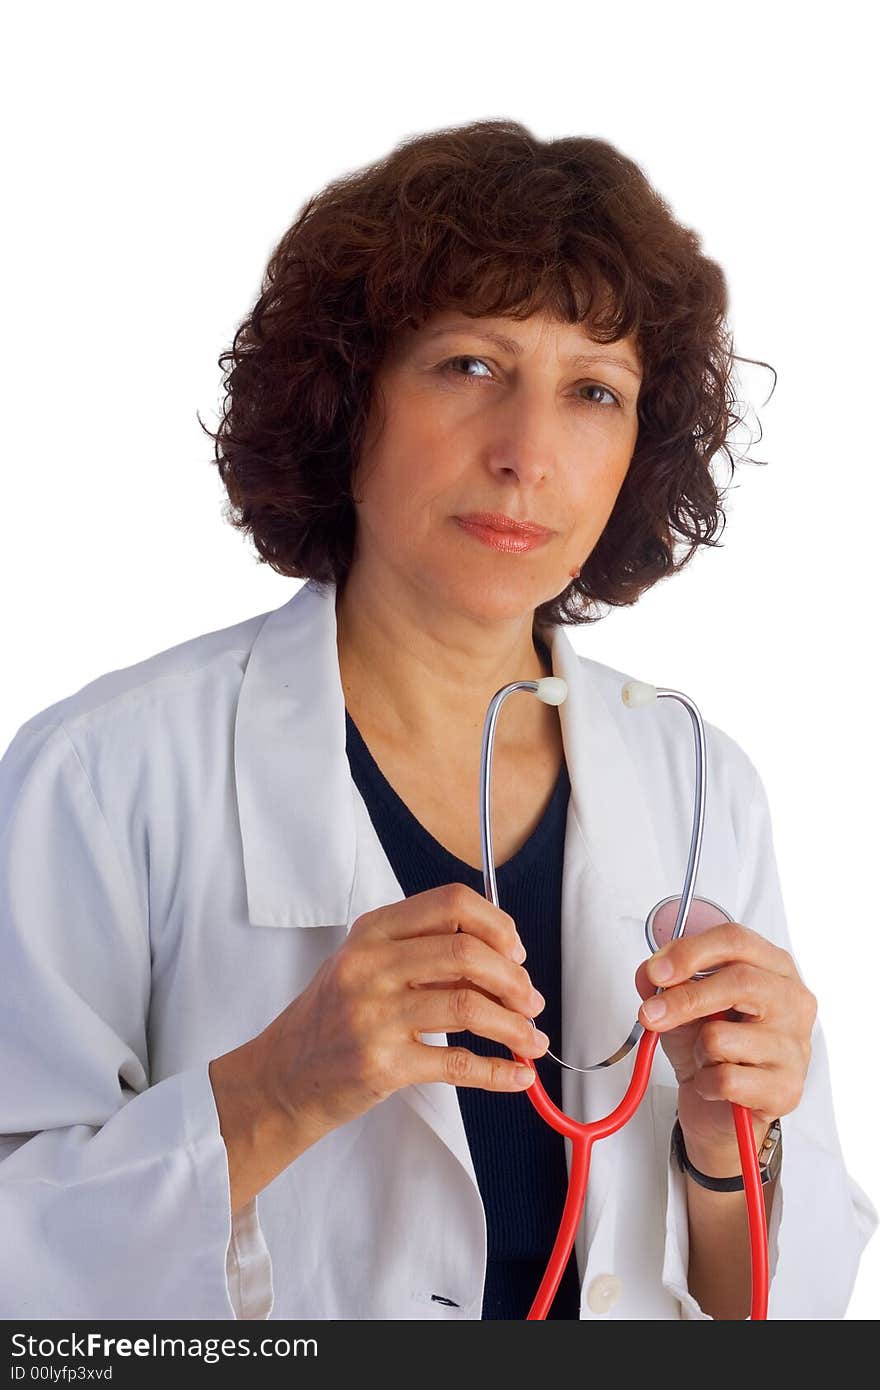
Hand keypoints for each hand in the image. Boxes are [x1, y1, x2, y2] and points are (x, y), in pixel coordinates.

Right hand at [254, 882, 548, 1139]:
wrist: (281, 1077)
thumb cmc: (331, 1019)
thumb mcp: (365, 967)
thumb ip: (422, 954)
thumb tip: (502, 962)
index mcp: (372, 932)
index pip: (450, 903)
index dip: (496, 925)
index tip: (516, 952)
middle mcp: (370, 965)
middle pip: (466, 952)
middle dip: (514, 979)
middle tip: (531, 1001)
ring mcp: (373, 1015)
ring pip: (468, 1006)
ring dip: (515, 1026)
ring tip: (531, 1040)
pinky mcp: (381, 1064)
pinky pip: (457, 1064)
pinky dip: (498, 1071)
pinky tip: (517, 1075)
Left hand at [634, 922, 816, 1173]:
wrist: (723, 1109)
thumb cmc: (711, 1048)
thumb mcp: (681, 1005)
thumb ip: (664, 983)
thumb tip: (649, 974)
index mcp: (772, 967)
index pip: (735, 941)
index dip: (690, 952)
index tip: (656, 970)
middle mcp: (792, 1001)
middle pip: (739, 981)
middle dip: (684, 999)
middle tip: (650, 1013)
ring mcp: (795, 1046)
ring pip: (722, 1036)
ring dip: (697, 1051)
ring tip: (707, 1058)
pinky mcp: (786, 1088)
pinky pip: (725, 1079)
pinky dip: (705, 1084)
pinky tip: (715, 1085)